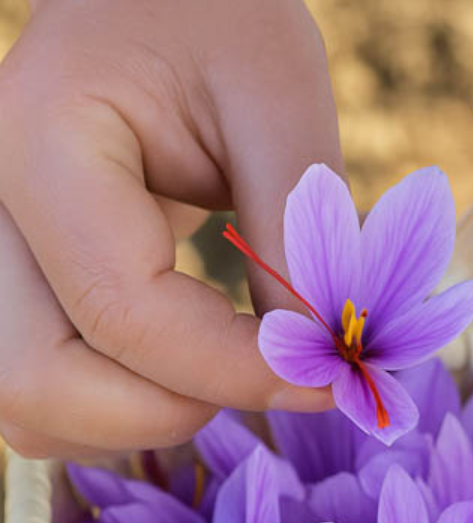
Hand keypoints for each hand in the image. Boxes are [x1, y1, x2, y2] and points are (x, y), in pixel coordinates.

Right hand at [0, 0, 339, 457]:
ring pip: (26, 402)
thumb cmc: (224, 21)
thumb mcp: (281, 104)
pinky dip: (122, 404)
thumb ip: (296, 236)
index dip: (233, 370)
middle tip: (274, 380)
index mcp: (43, 145)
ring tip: (238, 369)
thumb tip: (314, 362)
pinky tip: (197, 365)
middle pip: (33, 382)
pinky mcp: (18, 277)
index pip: (123, 313)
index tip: (326, 378)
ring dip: (140, 418)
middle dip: (169, 411)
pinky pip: (44, 385)